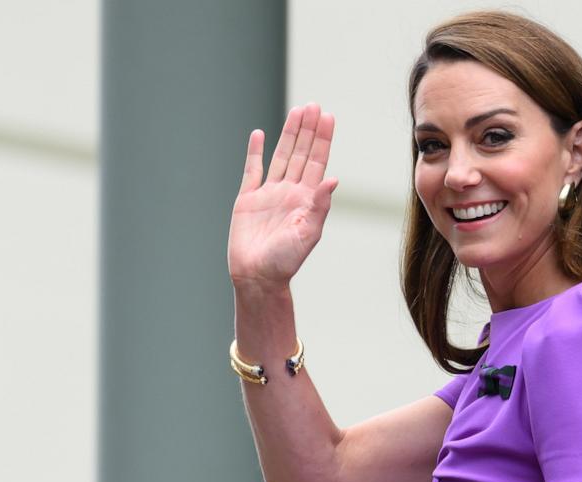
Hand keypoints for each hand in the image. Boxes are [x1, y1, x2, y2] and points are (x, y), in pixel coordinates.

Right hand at [228, 103, 337, 291]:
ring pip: (281, 156)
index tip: (328, 117)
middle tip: (314, 106)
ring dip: (288, 134)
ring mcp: (268, 194)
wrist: (257, 276)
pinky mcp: (247, 199)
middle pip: (301, 153)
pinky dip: (255, 152)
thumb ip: (320, 205)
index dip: (323, 139)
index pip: (317, 162)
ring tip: (297, 112)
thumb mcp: (309, 233)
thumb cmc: (286, 260)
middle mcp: (290, 192)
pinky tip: (259, 135)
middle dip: (308, 130)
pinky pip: (252, 170)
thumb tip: (334, 179)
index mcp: (307, 199)